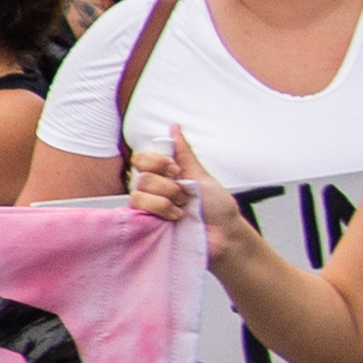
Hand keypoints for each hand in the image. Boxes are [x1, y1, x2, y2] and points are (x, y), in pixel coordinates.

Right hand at [123, 126, 260, 271]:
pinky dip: (159, 212)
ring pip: (139, 193)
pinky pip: (138, 210)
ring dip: (165, 201)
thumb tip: (175, 127)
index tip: (177, 172)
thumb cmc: (218, 208)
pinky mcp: (146, 224)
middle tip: (184, 196)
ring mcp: (149, 207)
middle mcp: (155, 190)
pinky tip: (173, 218)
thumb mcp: (202, 175)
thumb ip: (184, 153)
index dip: (157, 163)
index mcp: (166, 176)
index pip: (142, 159)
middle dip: (168, 186)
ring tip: (181, 210)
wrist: (224, 235)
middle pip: (142, 176)